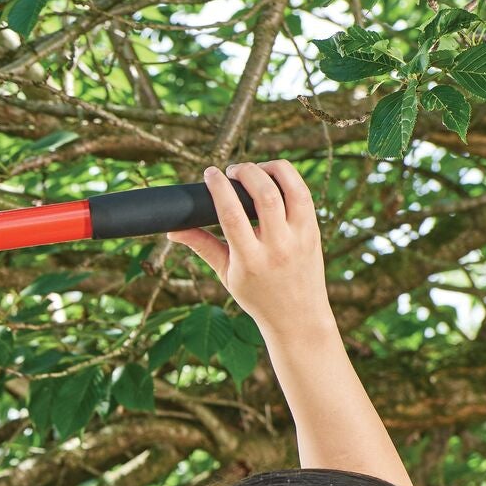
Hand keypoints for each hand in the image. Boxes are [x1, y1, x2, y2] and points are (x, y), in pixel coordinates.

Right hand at [166, 160, 333, 341]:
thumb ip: (201, 246)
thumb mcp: (226, 274)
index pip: (232, 215)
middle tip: (232, 171)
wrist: (298, 316)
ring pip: (292, 188)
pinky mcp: (314, 230)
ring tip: (255, 171)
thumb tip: (171, 230)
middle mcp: (278, 247)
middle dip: (247, 172)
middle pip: (266, 195)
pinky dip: (288, 179)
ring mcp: (301, 237)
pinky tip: (273, 179)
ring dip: (272, 169)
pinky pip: (304, 194)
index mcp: (250, 260)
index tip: (209, 173)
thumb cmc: (257, 296)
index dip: (219, 189)